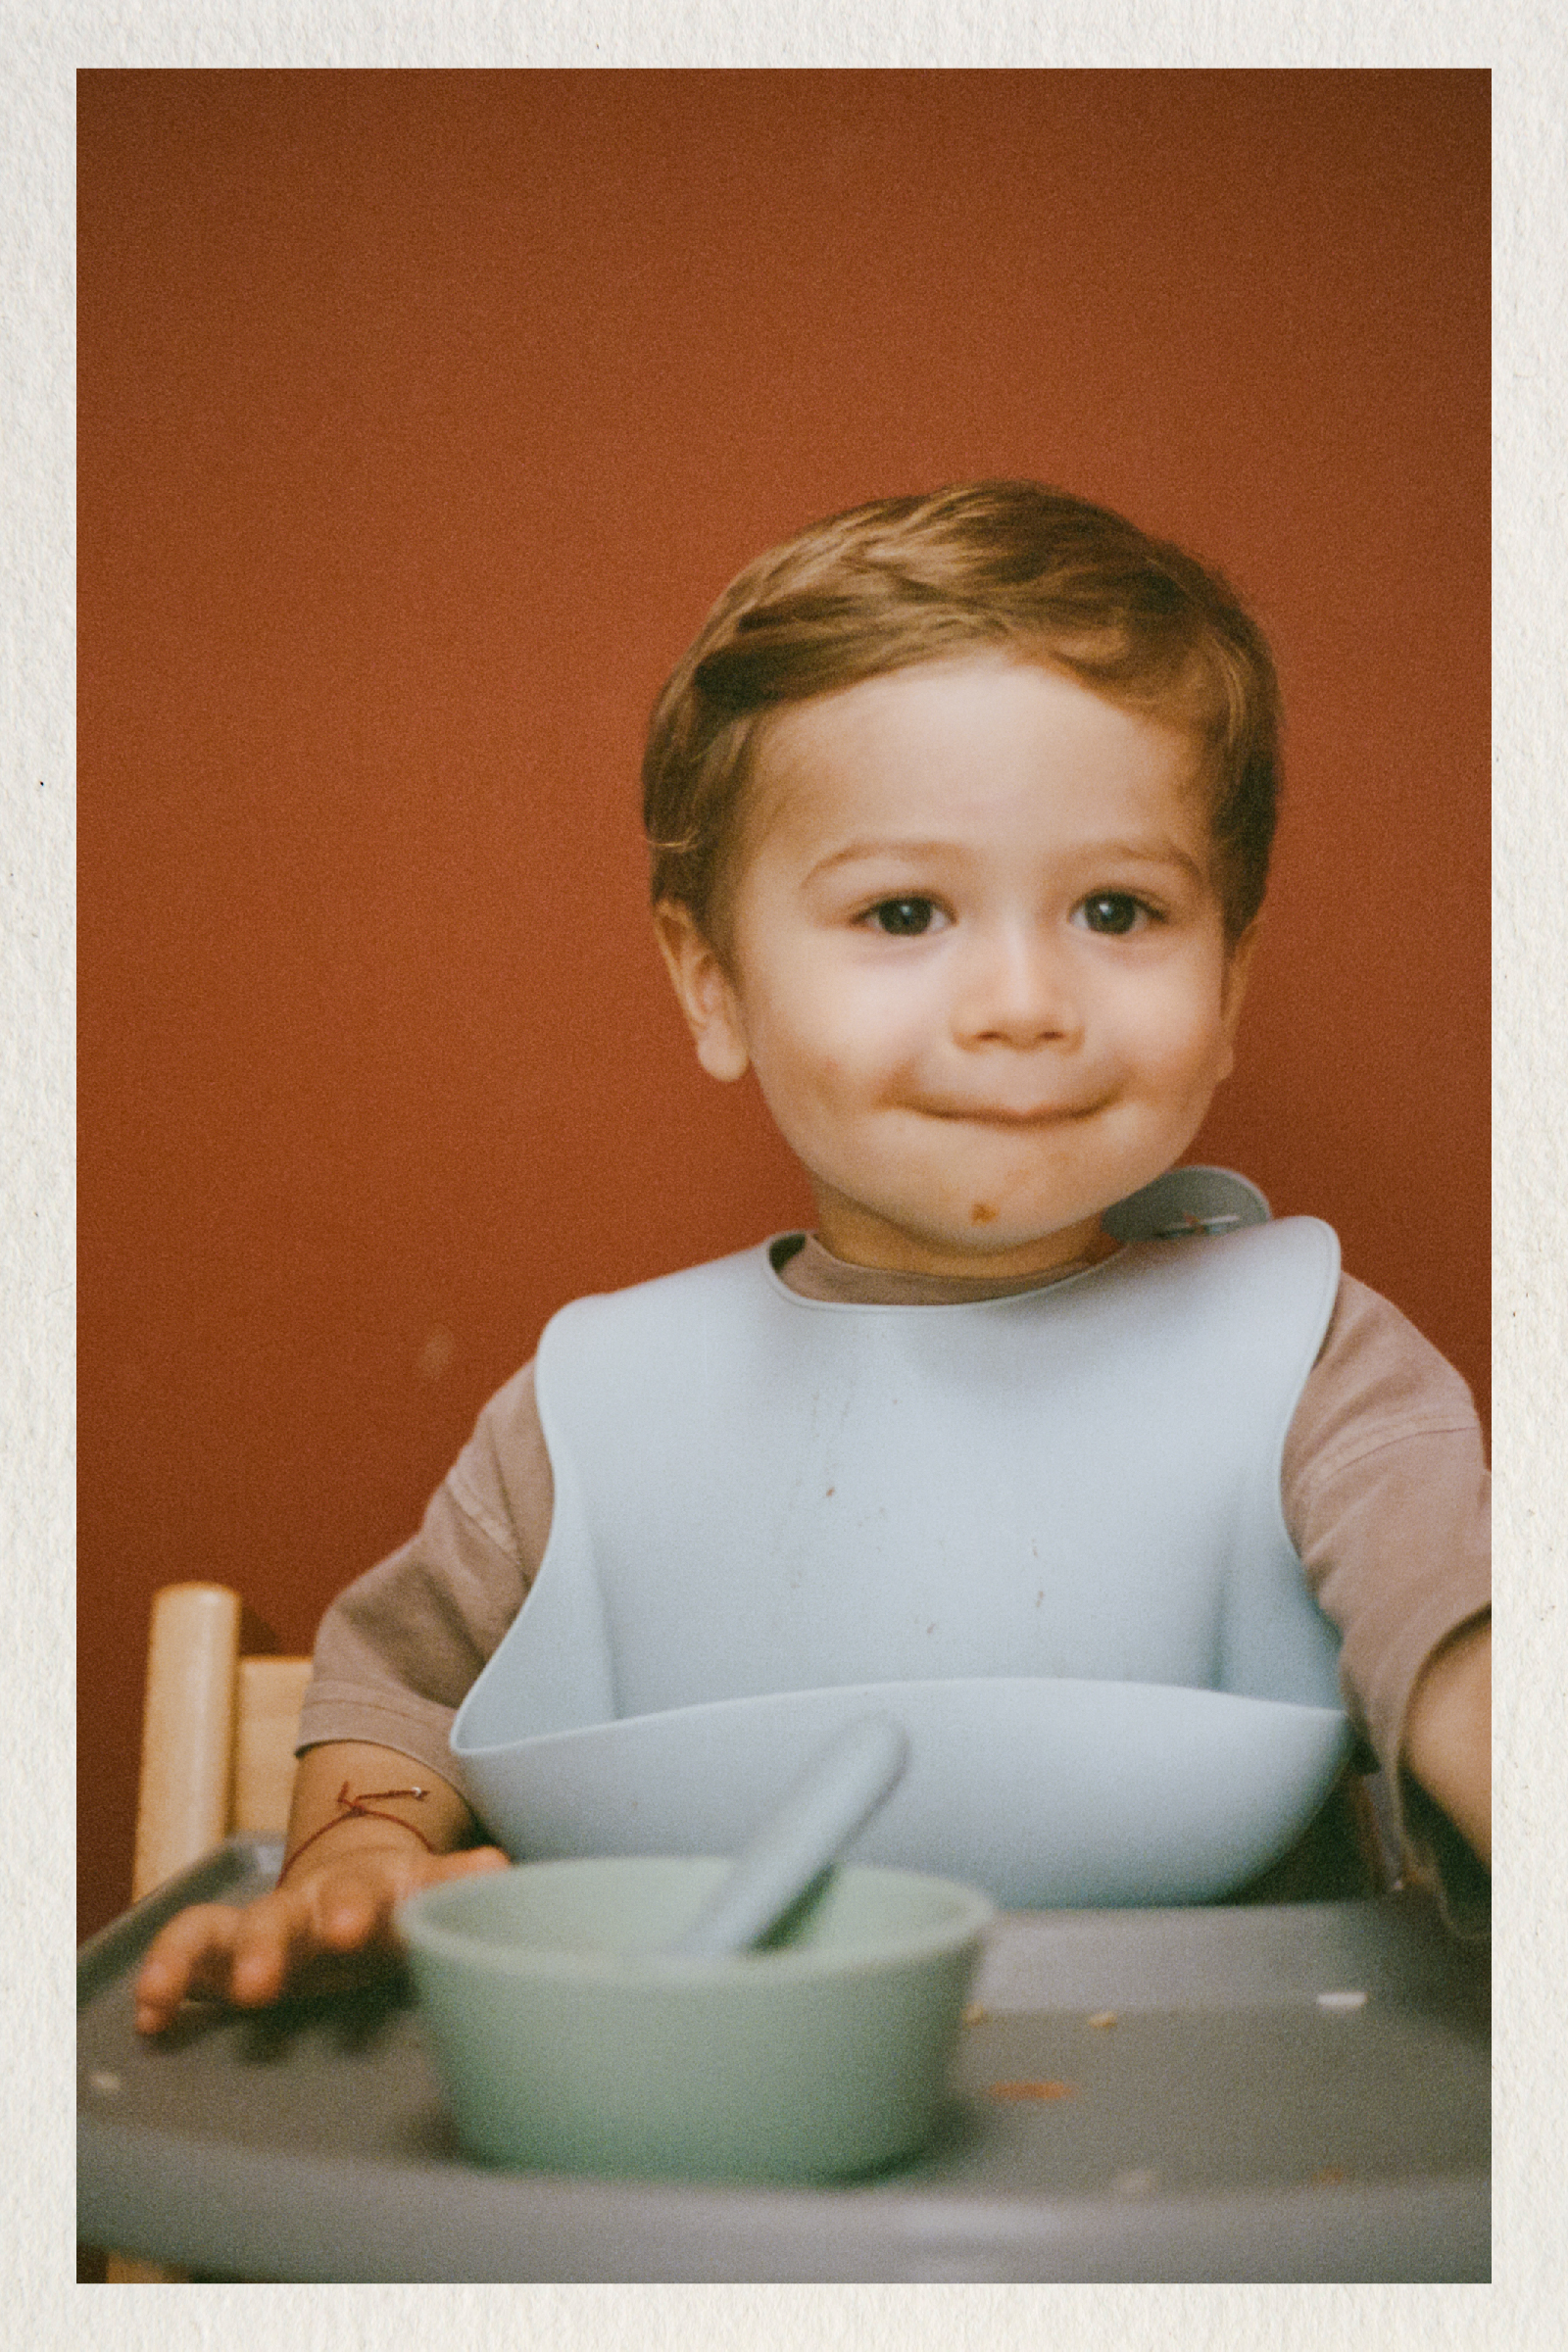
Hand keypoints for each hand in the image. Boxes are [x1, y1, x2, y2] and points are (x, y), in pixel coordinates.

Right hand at [132, 1838, 508, 2033]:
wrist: (347, 1892)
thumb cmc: (397, 1911)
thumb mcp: (434, 1900)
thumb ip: (461, 1886)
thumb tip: (502, 1868)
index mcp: (388, 1889)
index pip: (400, 1885)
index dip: (395, 1903)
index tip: (385, 1930)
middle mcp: (327, 1896)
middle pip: (319, 1905)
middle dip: (303, 1933)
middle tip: (276, 1977)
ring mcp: (276, 1915)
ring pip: (253, 1922)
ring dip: (240, 1955)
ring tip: (237, 1995)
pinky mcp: (227, 1940)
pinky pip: (194, 1939)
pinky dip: (169, 1968)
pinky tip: (153, 2012)